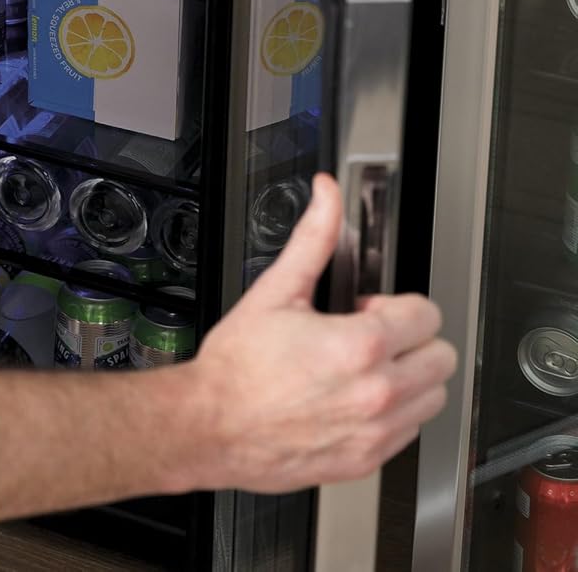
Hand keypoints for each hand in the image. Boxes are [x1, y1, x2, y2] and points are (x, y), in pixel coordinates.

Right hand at [185, 173, 454, 494]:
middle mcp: (378, 393)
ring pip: (434, 396)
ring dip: (408, 377)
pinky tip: (353, 397)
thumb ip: (313, 238)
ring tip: (362, 369)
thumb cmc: (239, 365)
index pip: (426, 314)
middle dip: (409, 340)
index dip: (394, 305)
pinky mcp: (369, 459)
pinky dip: (393, 413)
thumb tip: (327, 196)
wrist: (213, 424)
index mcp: (361, 346)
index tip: (365, 310)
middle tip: (366, 338)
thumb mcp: (276, 290)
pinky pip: (411, 431)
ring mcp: (377, 431)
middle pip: (442, 357)